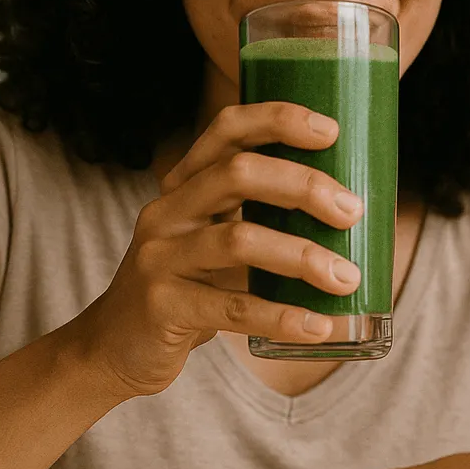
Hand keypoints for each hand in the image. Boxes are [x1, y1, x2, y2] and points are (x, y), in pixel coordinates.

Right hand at [63, 102, 365, 399]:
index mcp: (185, 184)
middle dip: (304, 187)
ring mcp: (160, 257)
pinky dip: (281, 316)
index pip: (228, 129)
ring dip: (302, 257)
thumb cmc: (188, 286)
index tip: (332, 131)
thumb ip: (260, 216)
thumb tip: (349, 209)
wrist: (116, 348)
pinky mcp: (161, 306)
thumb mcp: (213, 238)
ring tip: (347, 278)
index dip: (278, 120)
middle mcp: (168, 210)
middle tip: (352, 212)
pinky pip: (231, 307)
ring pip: (239, 239)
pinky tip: (318, 326)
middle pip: (239, 174)